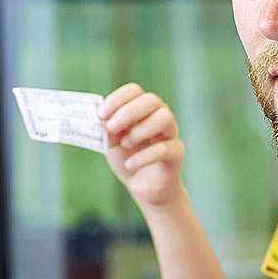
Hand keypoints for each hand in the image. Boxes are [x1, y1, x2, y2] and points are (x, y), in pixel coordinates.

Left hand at [98, 83, 185, 207]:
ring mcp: (170, 134)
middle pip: (152, 100)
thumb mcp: (111, 144)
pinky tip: (129, 165)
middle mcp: (160, 117)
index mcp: (142, 110)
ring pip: (165, 117)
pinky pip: (164, 148)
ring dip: (140, 130)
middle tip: (111, 128)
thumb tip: (102, 117)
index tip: (101, 114)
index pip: (134, 91)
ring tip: (125, 144)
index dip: (118, 99)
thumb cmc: (127, 160)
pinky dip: (143, 156)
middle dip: (128, 112)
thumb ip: (108, 130)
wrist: (143, 188)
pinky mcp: (176, 154)